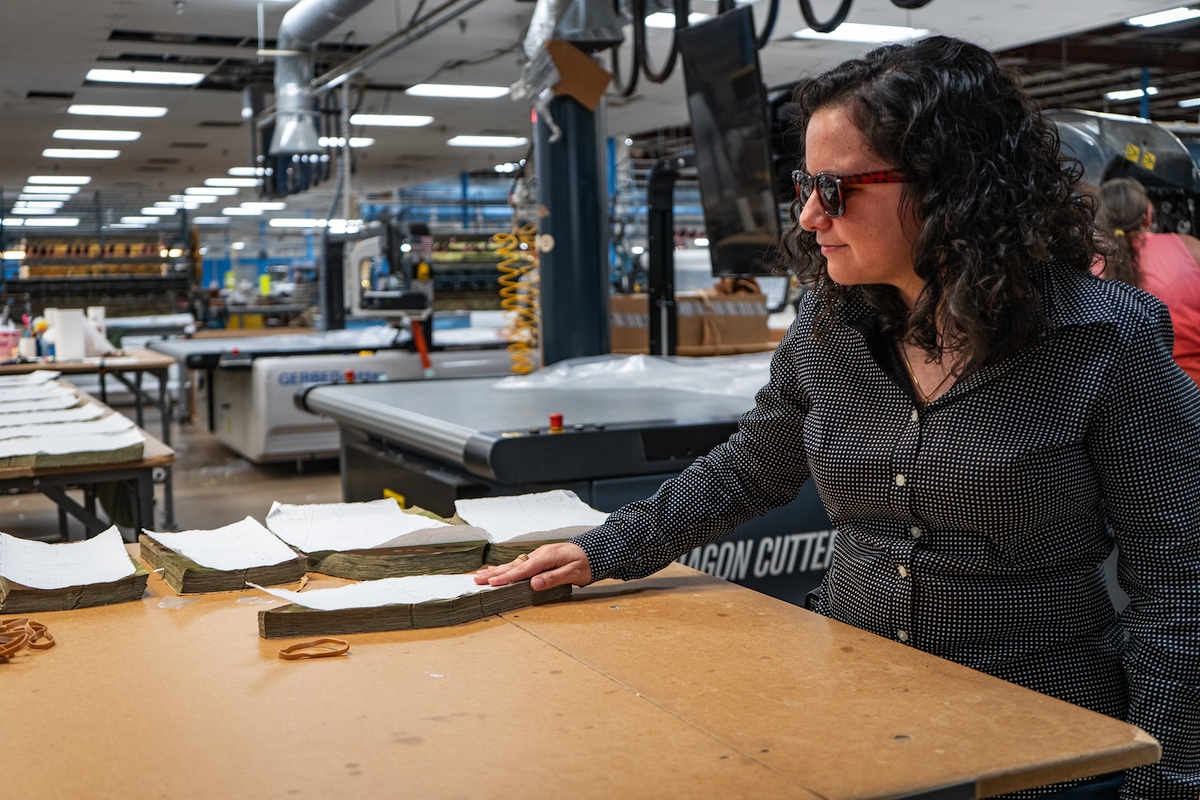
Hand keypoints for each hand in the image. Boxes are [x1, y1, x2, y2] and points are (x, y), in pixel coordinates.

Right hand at [473, 542, 592, 591]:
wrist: (596, 551)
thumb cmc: (586, 562)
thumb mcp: (574, 573)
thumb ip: (553, 579)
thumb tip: (533, 584)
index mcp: (547, 556)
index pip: (523, 569)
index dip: (507, 577)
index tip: (492, 583)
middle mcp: (540, 554)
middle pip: (514, 565)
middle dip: (495, 573)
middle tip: (477, 580)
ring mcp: (539, 555)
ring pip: (514, 564)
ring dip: (497, 570)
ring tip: (480, 575)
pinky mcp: (540, 558)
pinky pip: (520, 563)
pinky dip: (507, 567)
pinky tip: (498, 570)